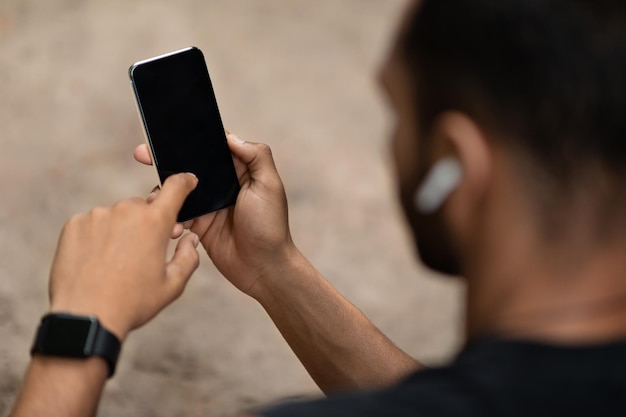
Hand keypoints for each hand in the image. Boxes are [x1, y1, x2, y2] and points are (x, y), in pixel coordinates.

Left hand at [48, 173, 200, 340]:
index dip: (185, 182)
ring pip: (117, 216)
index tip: (187, 182)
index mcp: (155, 222)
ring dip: (121, 230)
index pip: (176, 187)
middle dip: (148, 222)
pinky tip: (97, 261)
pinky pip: (93, 223)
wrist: (86, 316)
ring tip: (116, 263)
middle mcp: (126, 210)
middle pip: (144, 207)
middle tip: (145, 251)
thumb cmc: (133, 302)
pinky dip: (98, 236)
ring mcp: (98, 215)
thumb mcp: (173, 285)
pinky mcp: (75, 224)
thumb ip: (189, 257)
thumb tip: (190, 239)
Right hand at [133, 133, 295, 296]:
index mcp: (239, 170)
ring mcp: (208, 204)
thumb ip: (256, 157)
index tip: (168, 131)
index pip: (213, 147)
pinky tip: (169, 222)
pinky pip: (177, 213)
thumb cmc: (270, 226)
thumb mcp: (269, 186)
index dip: (192, 138)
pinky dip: (168, 214)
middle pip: (190, 165)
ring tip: (155, 197)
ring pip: (179, 189)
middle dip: (166, 158)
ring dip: (164, 190)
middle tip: (143, 153)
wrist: (263, 267)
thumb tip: (231, 137)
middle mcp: (222, 184)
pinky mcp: (198, 224)